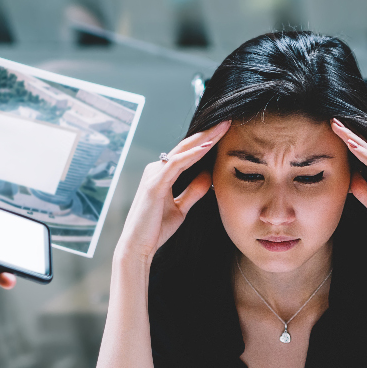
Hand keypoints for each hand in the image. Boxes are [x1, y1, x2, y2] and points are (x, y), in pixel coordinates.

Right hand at [114, 121, 228, 265]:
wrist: (138, 247)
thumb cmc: (155, 229)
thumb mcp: (181, 207)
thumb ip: (192, 190)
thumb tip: (208, 176)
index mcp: (163, 174)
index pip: (189, 153)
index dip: (207, 141)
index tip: (226, 132)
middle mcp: (157, 169)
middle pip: (187, 146)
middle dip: (208, 133)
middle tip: (228, 120)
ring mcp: (154, 175)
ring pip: (183, 150)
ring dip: (204, 138)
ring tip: (222, 127)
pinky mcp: (154, 184)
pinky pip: (175, 164)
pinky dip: (191, 155)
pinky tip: (207, 147)